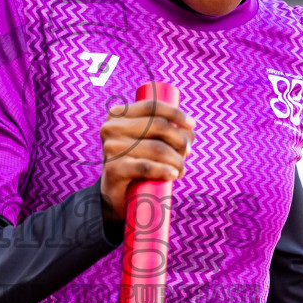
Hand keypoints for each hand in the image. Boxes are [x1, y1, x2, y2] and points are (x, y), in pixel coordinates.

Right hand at [98, 97, 195, 222]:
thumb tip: (189, 129)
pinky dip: (164, 170)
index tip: (192, 124)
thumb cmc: (137, 163)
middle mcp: (111, 127)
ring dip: (177, 160)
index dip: (175, 113)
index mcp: (118, 114)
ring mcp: (111, 148)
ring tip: (181, 170)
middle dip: (180, 140)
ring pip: (157, 148)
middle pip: (158, 126)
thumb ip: (169, 130)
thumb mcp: (149, 141)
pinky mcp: (113, 169)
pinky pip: (146, 167)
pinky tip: (173, 174)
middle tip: (187, 154)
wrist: (116, 195)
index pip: (151, 107)